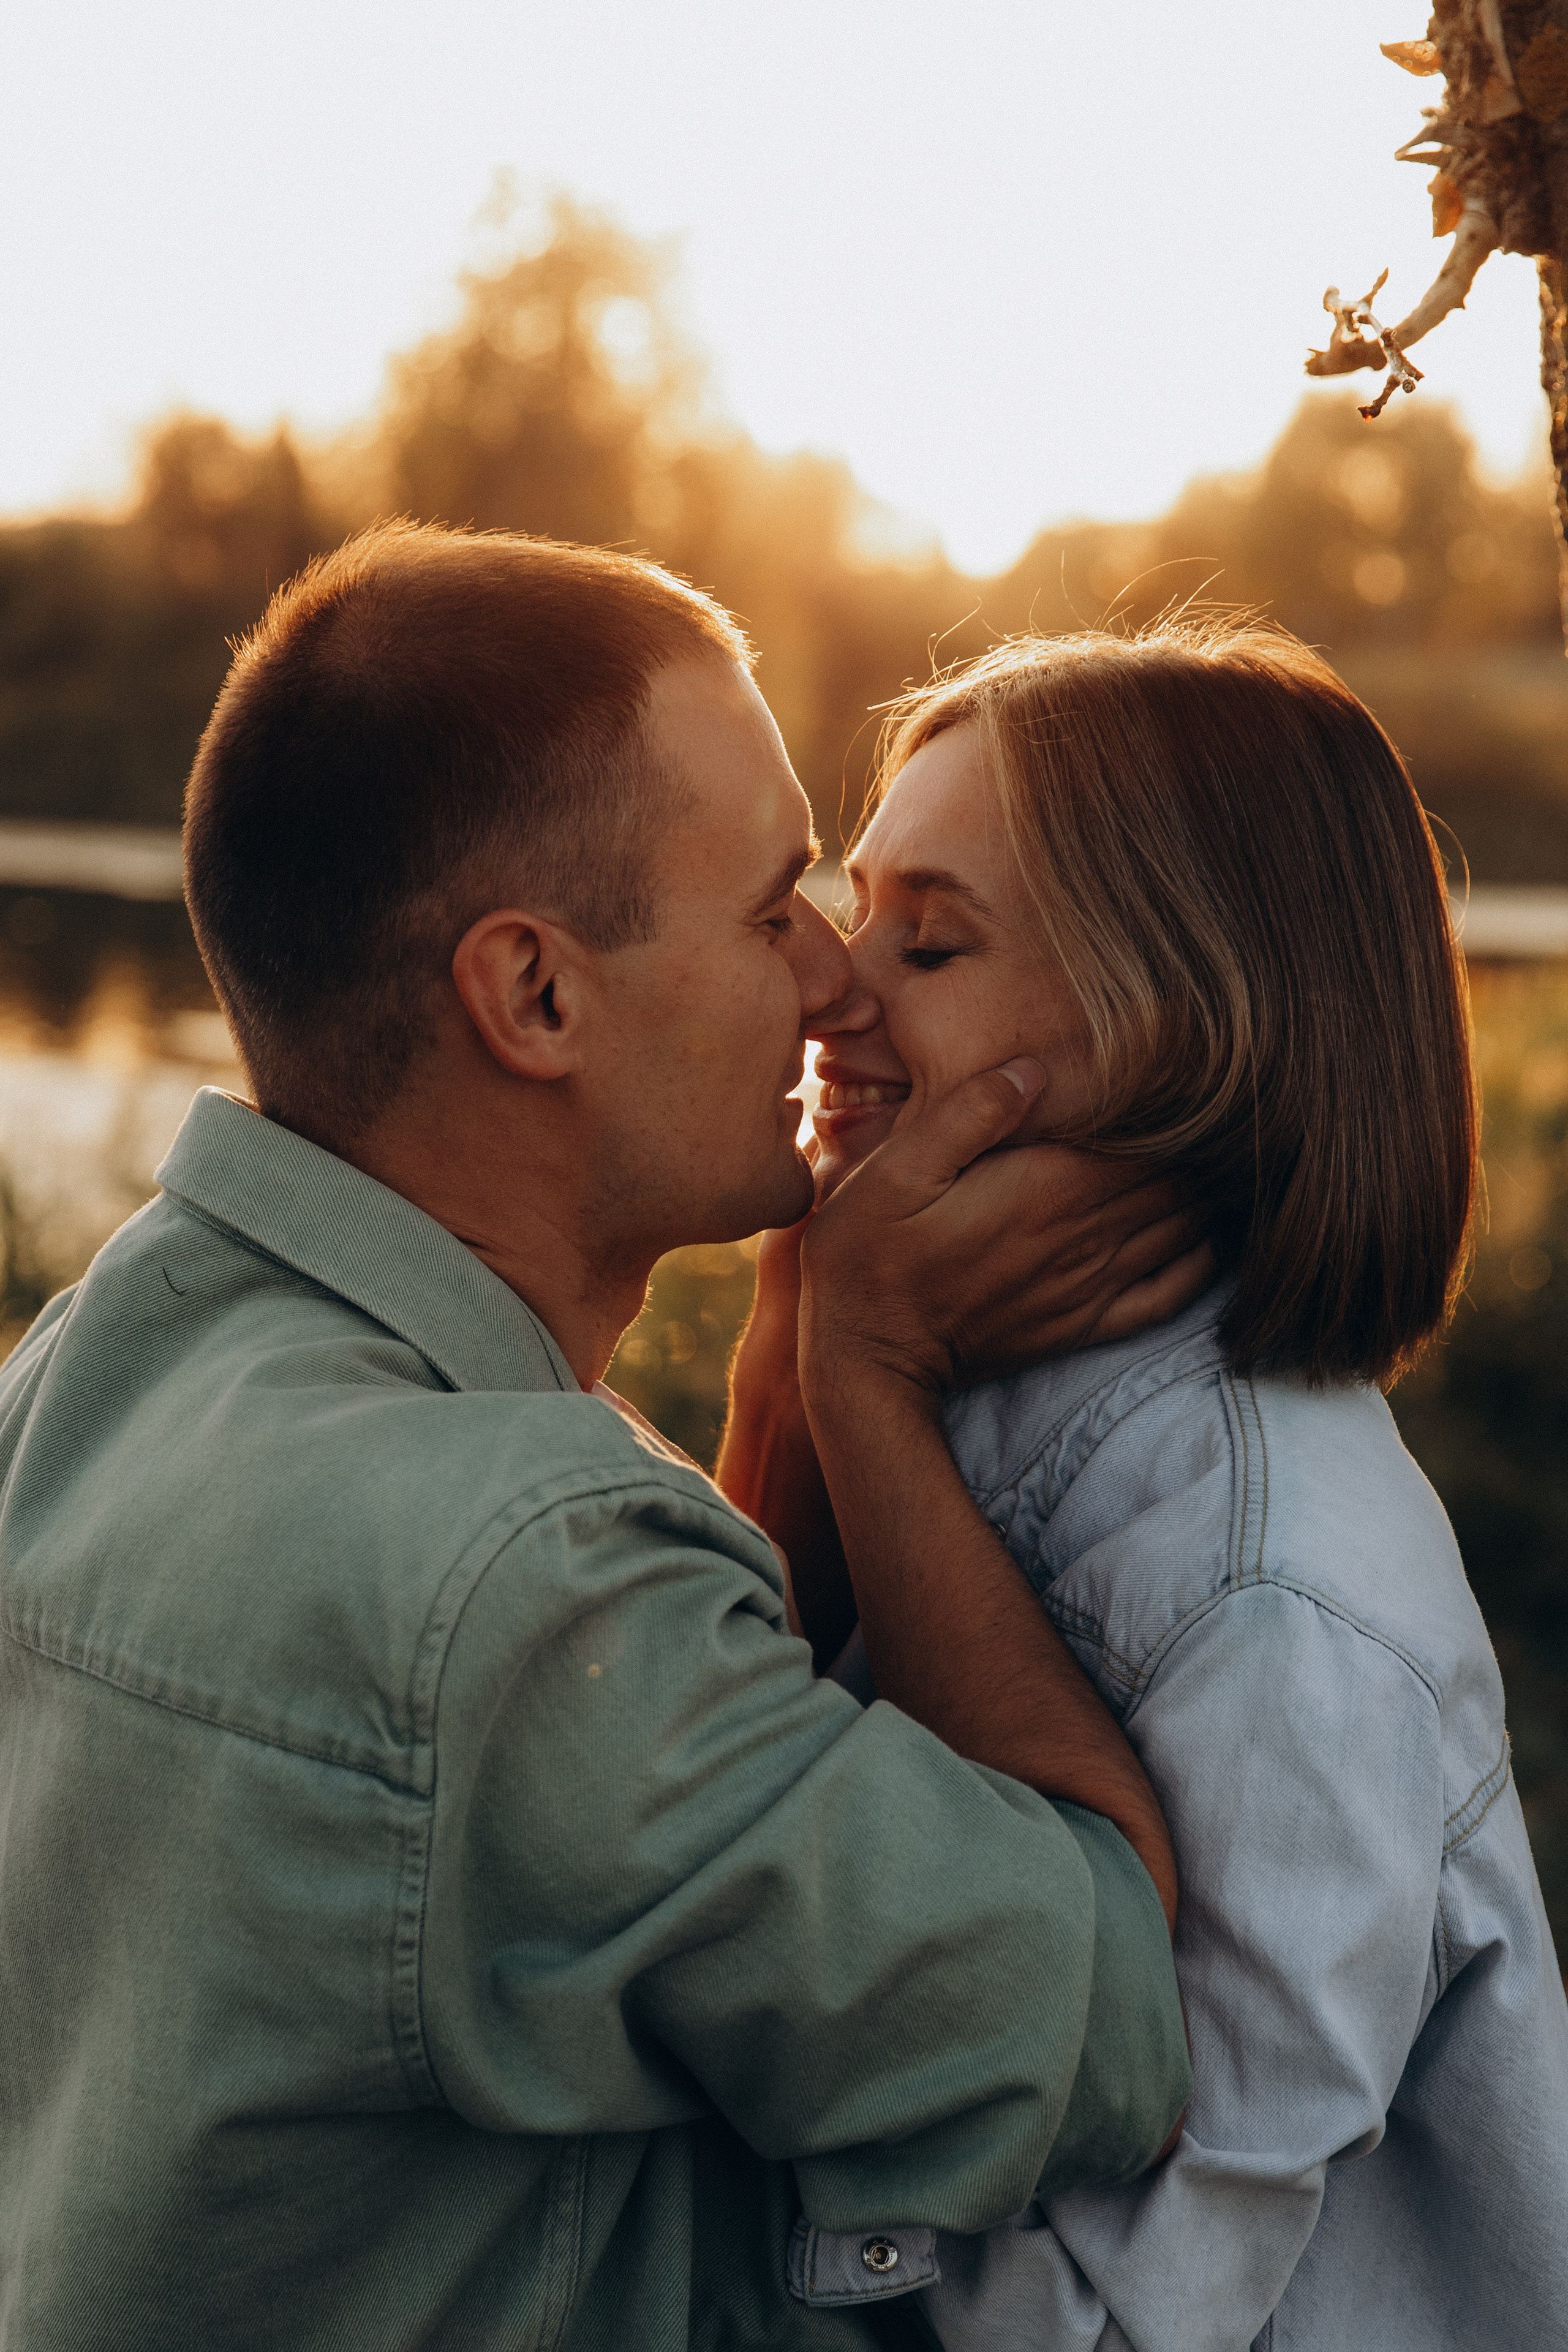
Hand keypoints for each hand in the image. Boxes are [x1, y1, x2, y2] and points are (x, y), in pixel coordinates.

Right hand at [800, 1057, 1211, 1398]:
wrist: (869, 1358)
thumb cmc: (871, 1253)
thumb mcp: (897, 1169)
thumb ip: (969, 1112)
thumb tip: (1034, 1066)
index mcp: (1047, 1187)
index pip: (1145, 1138)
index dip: (1169, 1105)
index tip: (1172, 1078)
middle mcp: (1082, 1236)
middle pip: (1173, 1180)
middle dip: (1190, 1146)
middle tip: (1193, 1113)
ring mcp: (1088, 1286)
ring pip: (1181, 1230)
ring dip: (1199, 1194)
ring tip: (1203, 1161)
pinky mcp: (1082, 1326)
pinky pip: (1168, 1294)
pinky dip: (1197, 1263)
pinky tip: (1202, 1238)